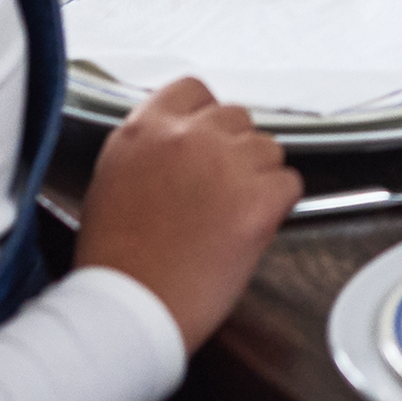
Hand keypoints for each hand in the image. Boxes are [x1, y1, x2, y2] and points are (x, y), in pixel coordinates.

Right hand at [71, 76, 299, 349]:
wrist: (130, 309)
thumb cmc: (117, 262)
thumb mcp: (112, 181)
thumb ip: (148, 149)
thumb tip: (176, 143)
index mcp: (145, 129)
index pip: (194, 90)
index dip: (205, 118)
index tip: (207, 140)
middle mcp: (188, 137)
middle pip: (236, 117)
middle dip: (234, 150)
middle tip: (220, 189)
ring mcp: (226, 164)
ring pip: (268, 148)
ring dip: (258, 175)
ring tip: (232, 214)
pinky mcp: (257, 200)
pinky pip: (289, 184)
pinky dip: (279, 205)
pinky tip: (252, 226)